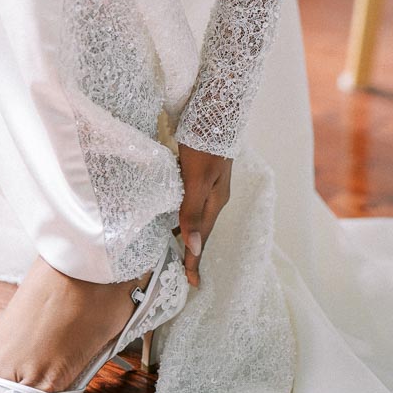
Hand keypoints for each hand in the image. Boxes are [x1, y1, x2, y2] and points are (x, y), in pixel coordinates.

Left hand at [177, 144, 232, 287]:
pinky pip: (193, 201)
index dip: (194, 259)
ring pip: (197, 214)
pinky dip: (185, 213)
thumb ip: (193, 210)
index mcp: (215, 200)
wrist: (217, 109)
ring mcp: (211, 183)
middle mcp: (215, 195)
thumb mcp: (196, 178)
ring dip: (188, 231)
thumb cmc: (204, 143)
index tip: (191, 283)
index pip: (201, 237)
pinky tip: (175, 211)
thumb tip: (193, 246)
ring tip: (176, 246)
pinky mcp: (203, 171)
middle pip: (201, 228)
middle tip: (183, 270)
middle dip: (193, 249)